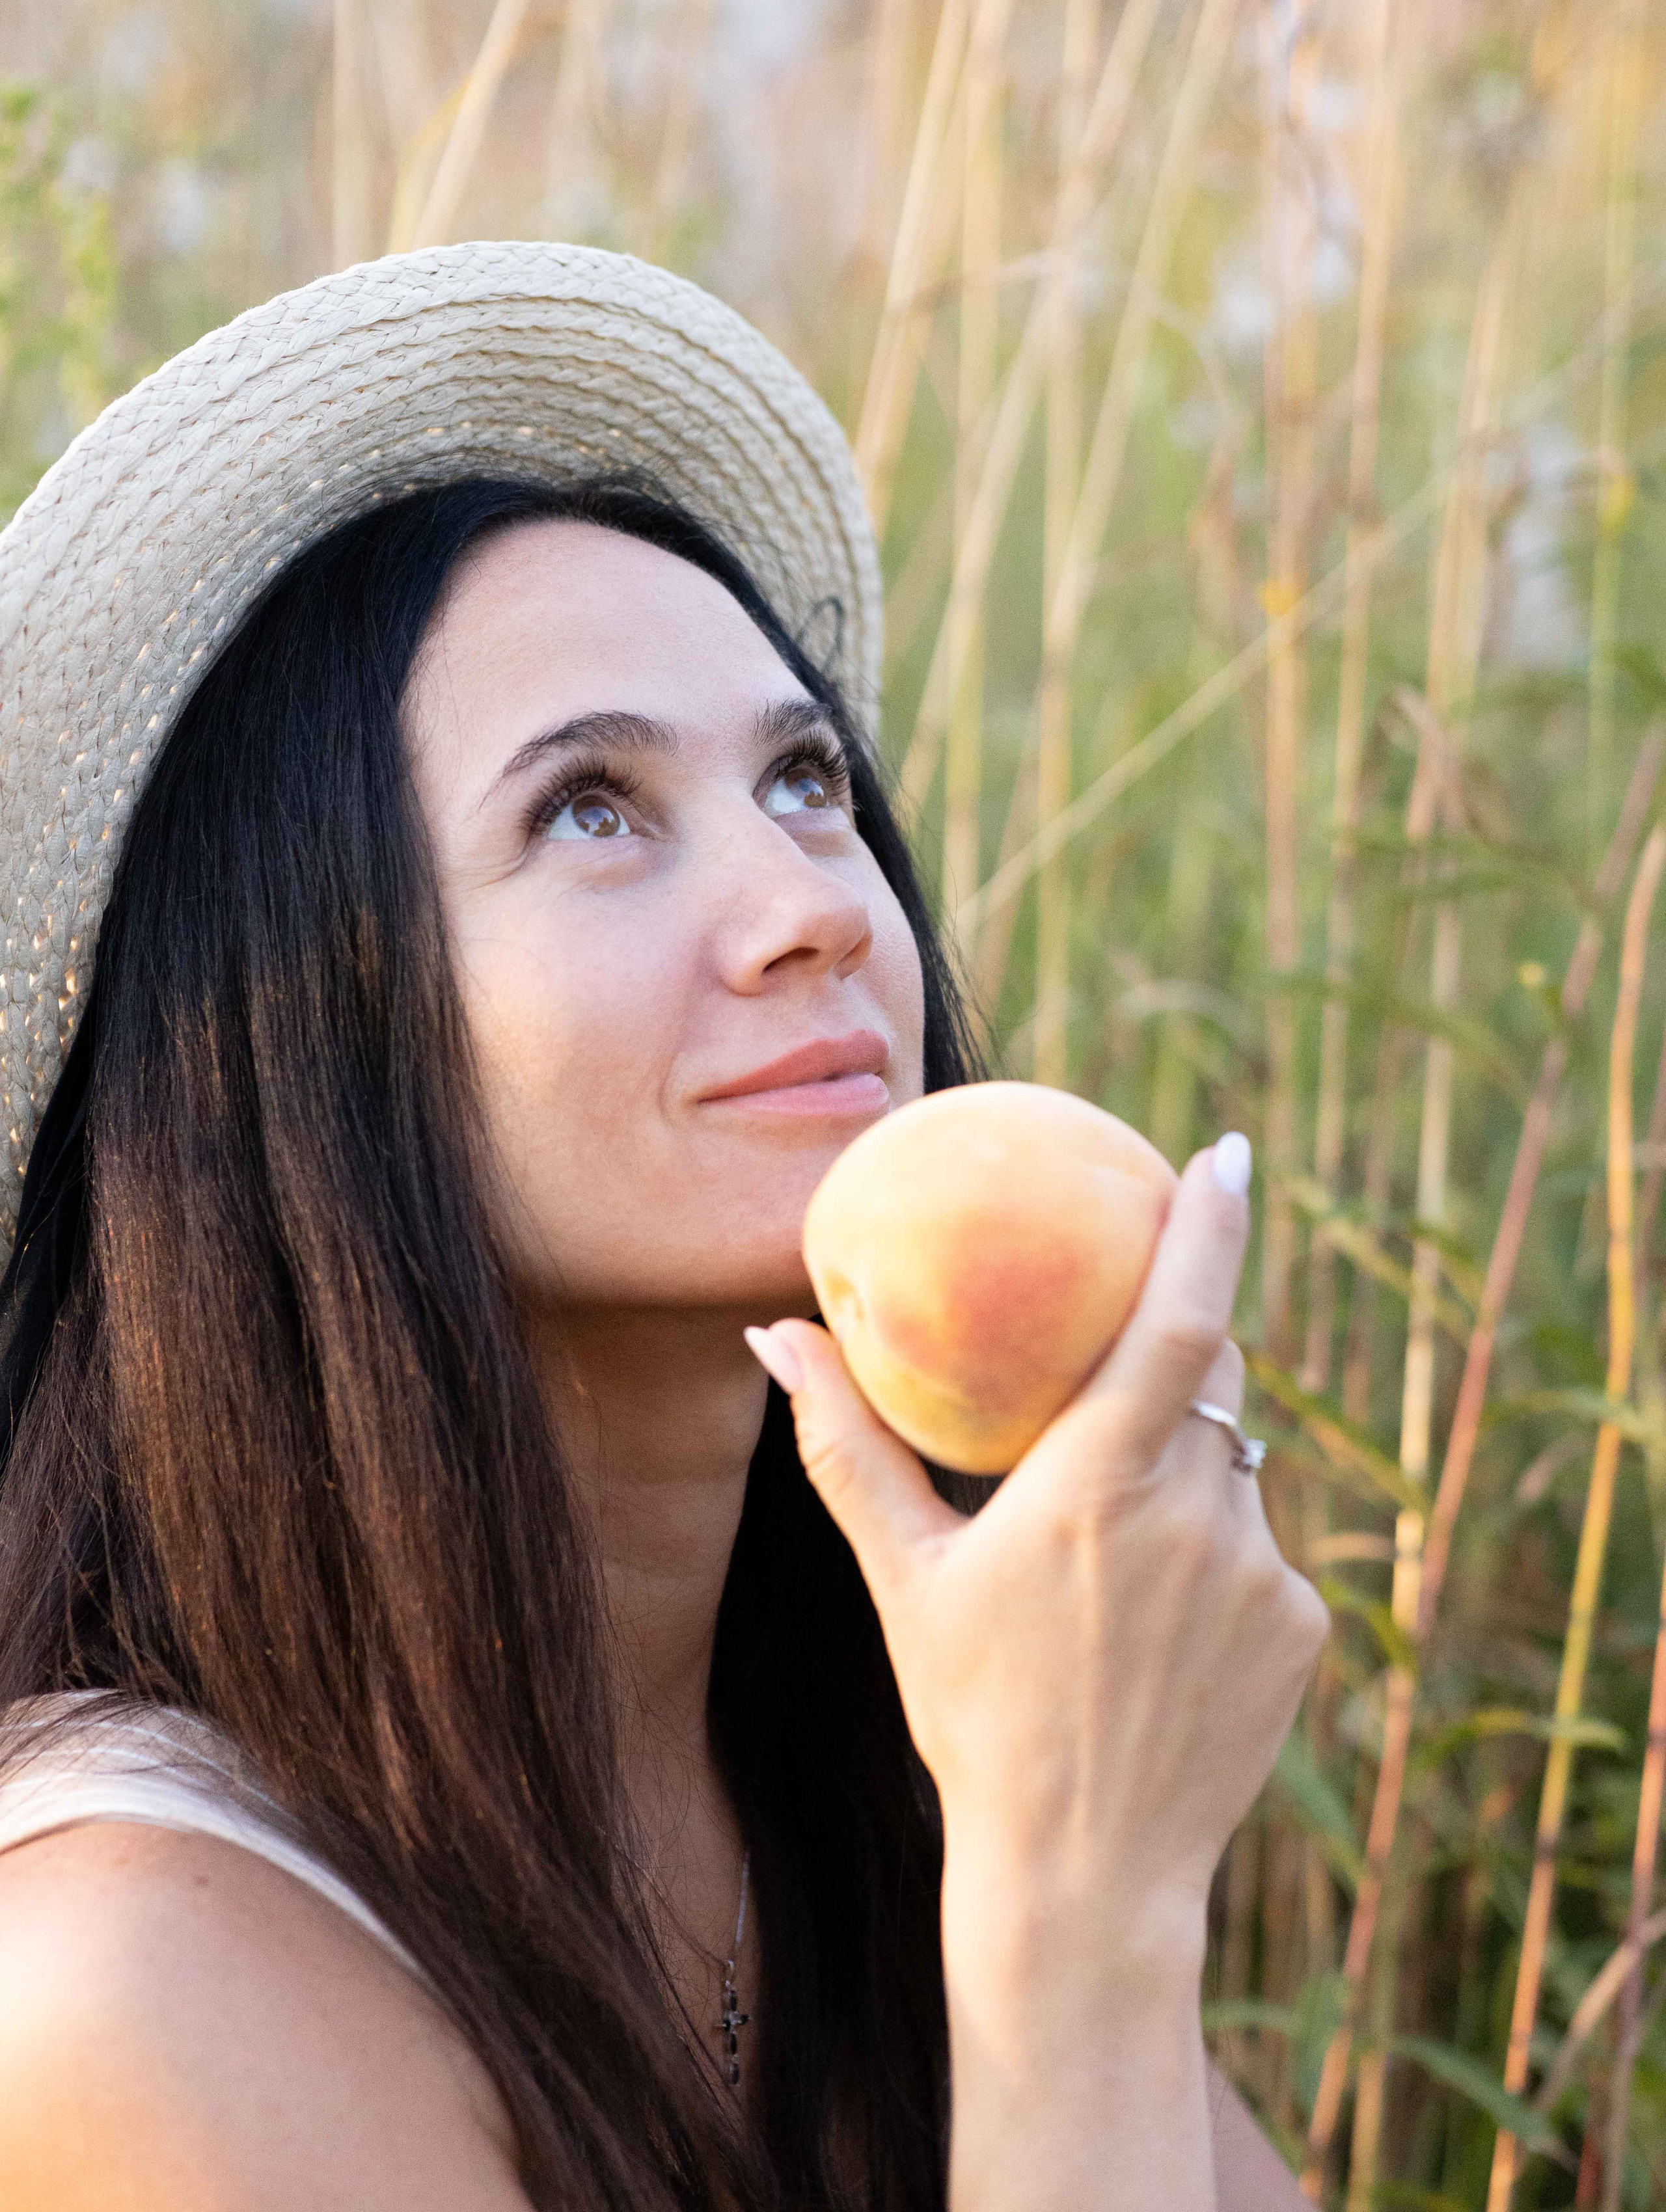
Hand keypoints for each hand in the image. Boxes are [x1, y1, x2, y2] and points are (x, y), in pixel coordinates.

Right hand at [748, 1137, 1328, 1954]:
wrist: (1082, 1877)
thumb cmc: (975, 1716)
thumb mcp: (903, 1577)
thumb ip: (846, 1445)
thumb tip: (774, 1336)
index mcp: (1100, 1486)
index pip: (1182, 1319)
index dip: (1214, 1225)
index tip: (1229, 1150)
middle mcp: (1199, 1516)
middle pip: (1208, 1384)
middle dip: (1170, 1362)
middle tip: (1111, 1388)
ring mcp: (1263, 1574)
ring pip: (1234, 1466)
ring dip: (1180, 1472)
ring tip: (1112, 1569)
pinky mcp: (1303, 1627)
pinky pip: (1261, 1545)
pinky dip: (1213, 1551)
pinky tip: (1154, 1635)